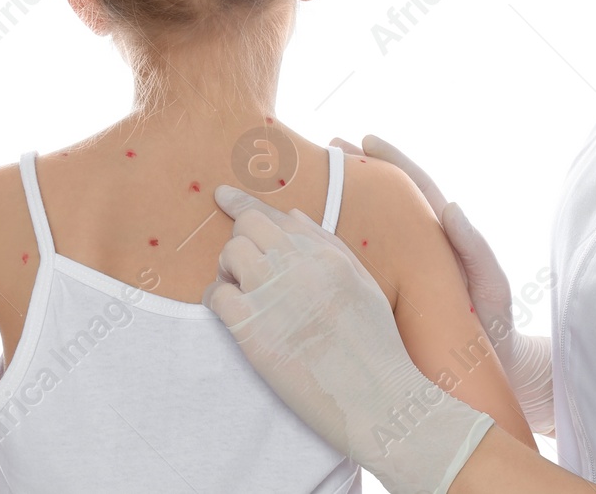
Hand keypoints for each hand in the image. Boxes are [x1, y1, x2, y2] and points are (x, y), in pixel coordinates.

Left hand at [202, 184, 494, 493]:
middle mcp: (300, 265)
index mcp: (328, 253)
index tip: (223, 196)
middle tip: (245, 268)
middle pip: (248, 227)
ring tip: (244, 293)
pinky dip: (218, 299)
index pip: (277, 213)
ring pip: (230, 255)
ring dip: (229, 270)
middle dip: (240, 240)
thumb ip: (328, 247)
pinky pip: (217, 295)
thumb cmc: (376, 348)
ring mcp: (275, 294)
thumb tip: (292, 216)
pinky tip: (232, 315)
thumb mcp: (363, 285)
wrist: (378, 398)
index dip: (243, 202)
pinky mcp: (253, 329)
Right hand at [331, 135, 554, 436]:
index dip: (391, 162)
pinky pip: (355, 270)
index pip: (414, 188)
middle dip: (353, 174)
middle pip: (381, 202)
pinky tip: (305, 243)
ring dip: (337, 206)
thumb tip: (452, 207)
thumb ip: (474, 248)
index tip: (365, 140)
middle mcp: (414, 251)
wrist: (488, 377)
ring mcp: (397, 274)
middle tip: (321, 152)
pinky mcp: (382, 300)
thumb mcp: (491, 286)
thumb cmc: (495, 328)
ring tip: (305, 184)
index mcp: (440, 239)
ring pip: (363, 232)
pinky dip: (332, 251)